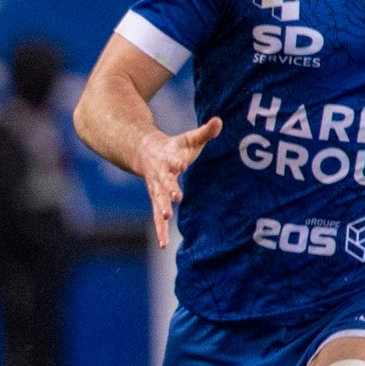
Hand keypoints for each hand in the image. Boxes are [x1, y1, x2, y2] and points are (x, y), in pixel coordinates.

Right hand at [134, 118, 220, 248]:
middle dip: (169, 190)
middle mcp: (160, 176)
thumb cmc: (174, 148)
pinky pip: (157, 218)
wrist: (145, 154)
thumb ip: (204, 131)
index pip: (172, 160)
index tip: (180, 164)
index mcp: (168, 158)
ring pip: (158, 201)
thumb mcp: (189, 139)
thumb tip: (219, 120)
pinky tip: (163, 245)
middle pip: (164, 183)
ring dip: (162, 209)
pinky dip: (160, 231)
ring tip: (167, 217)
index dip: (176, 162)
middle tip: (174, 197)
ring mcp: (156, 190)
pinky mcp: (157, 201)